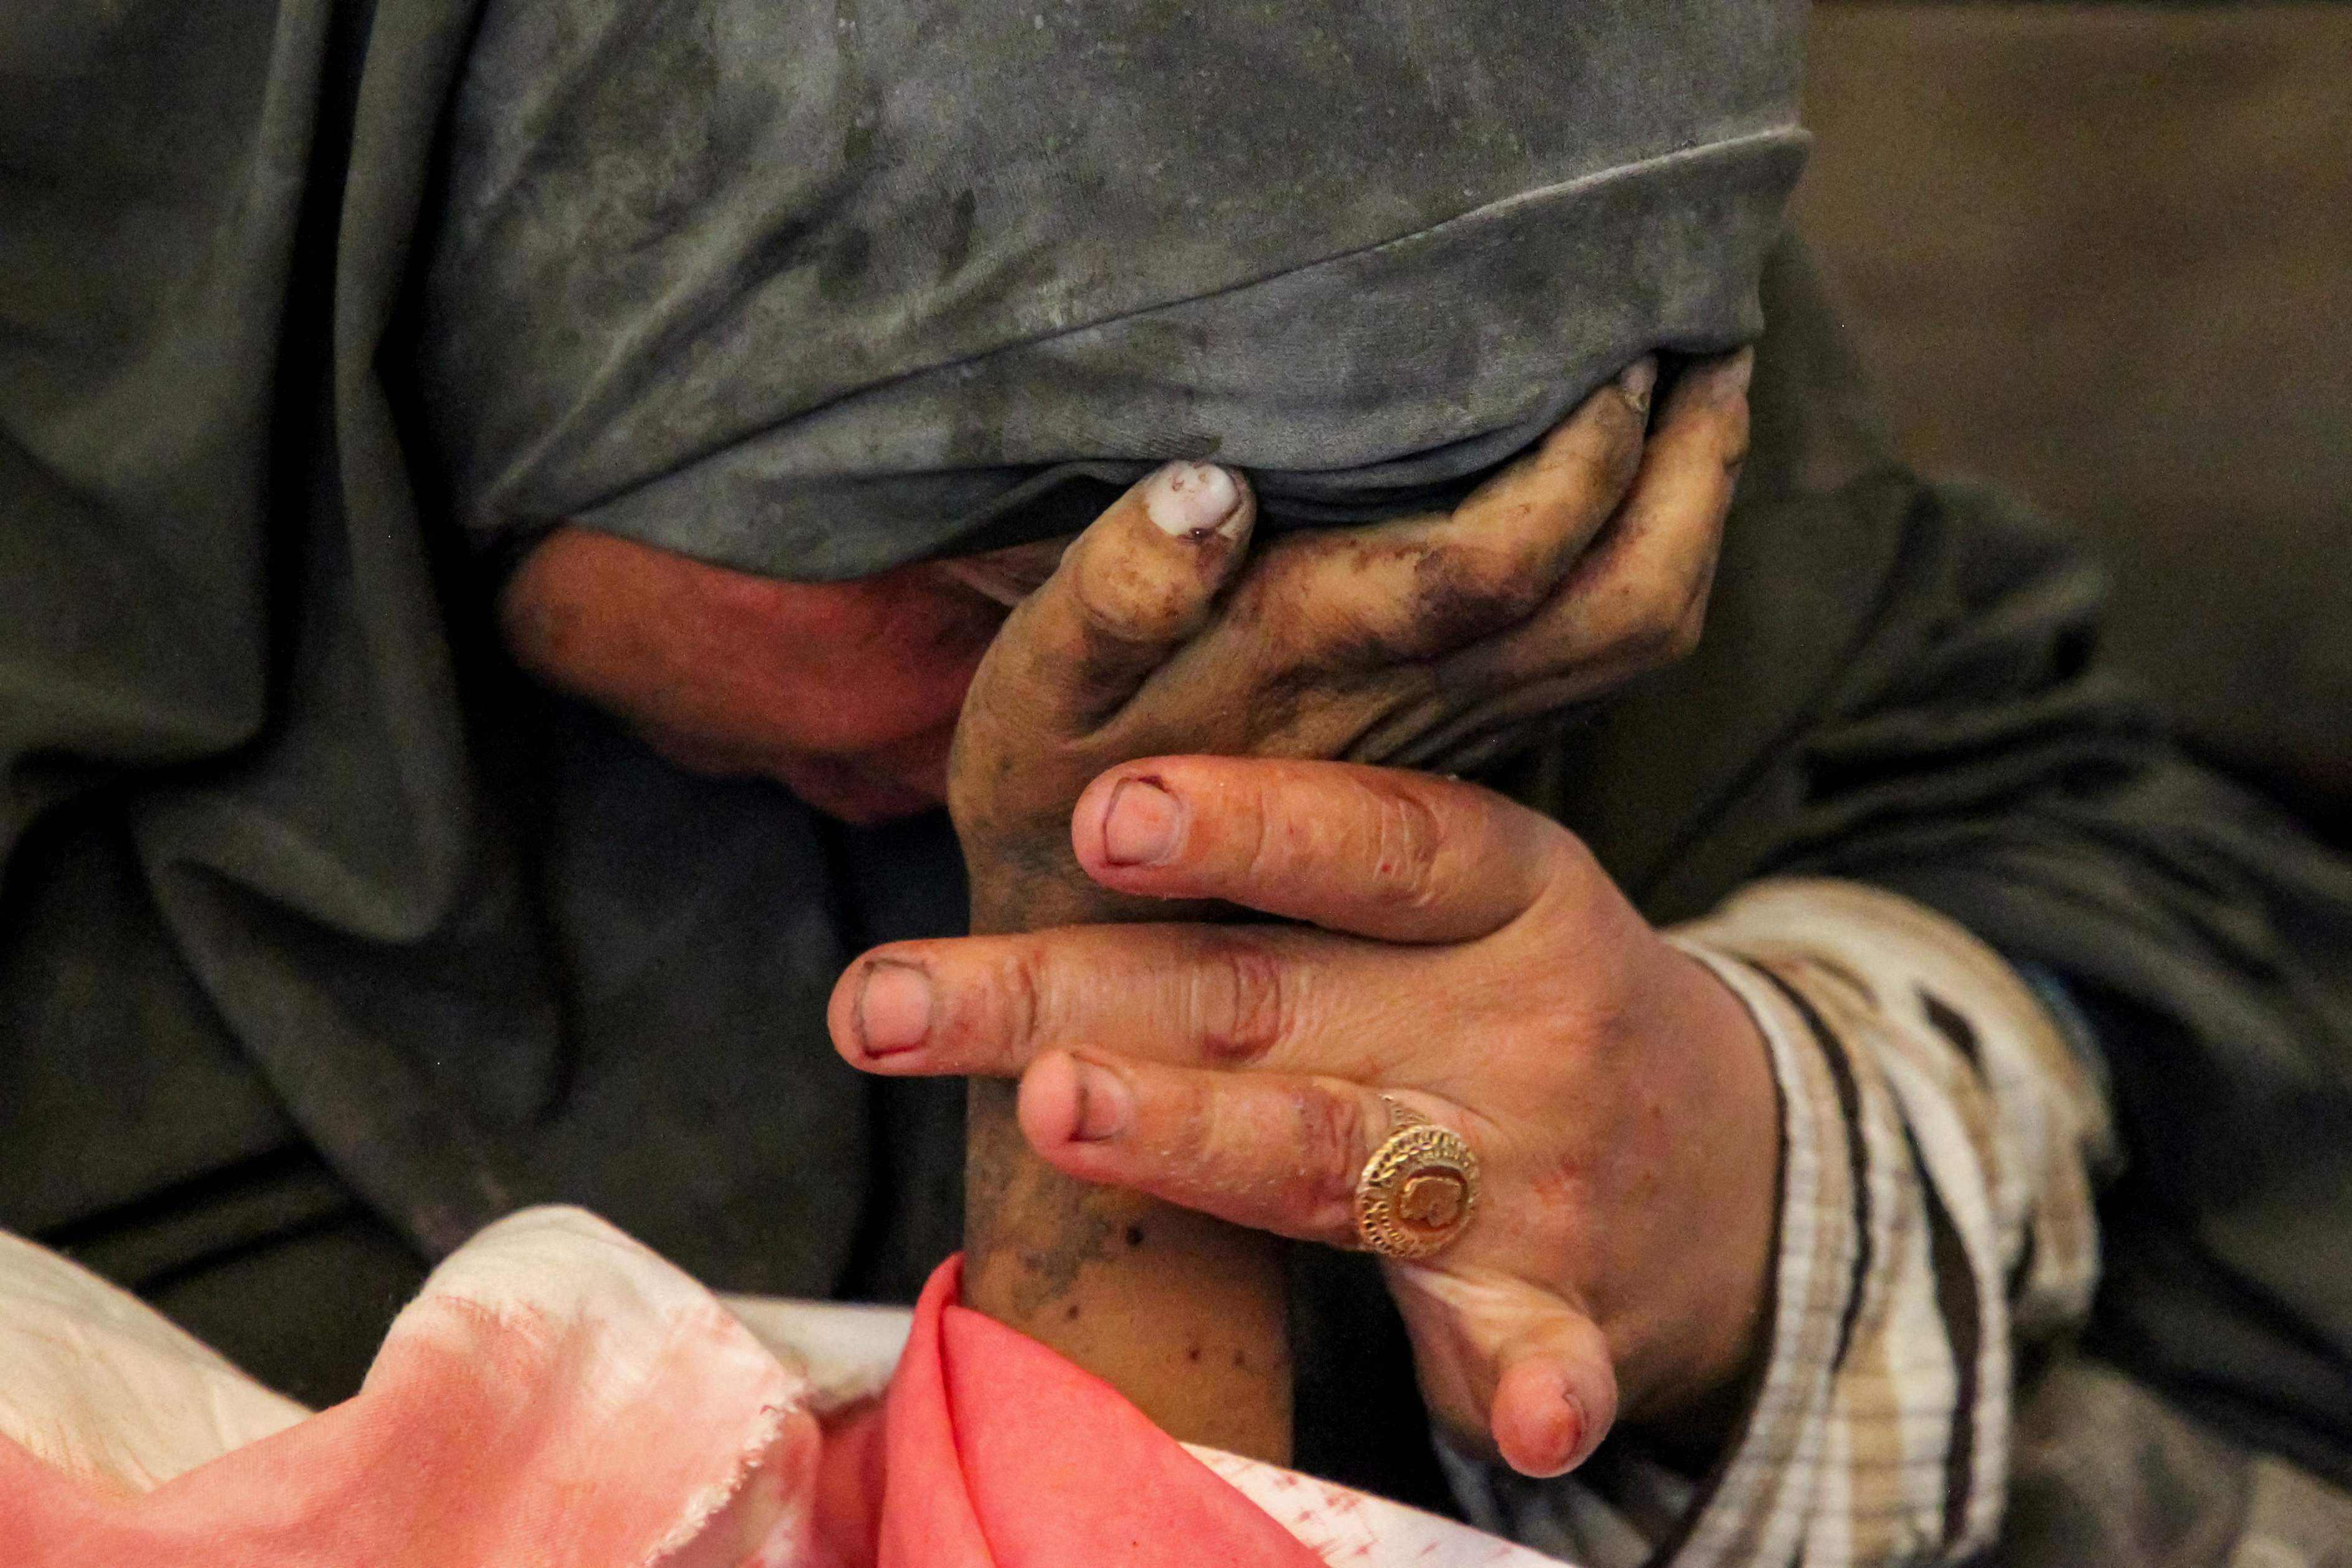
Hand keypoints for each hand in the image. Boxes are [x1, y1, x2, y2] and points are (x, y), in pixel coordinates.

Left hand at [834, 756, 1779, 1474]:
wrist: (1738, 1157)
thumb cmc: (1518, 996)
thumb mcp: (1463, 898)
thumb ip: (1303, 868)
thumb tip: (1065, 796)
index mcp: (1504, 887)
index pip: (1371, 838)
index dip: (1242, 823)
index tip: (1100, 816)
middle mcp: (1516, 1018)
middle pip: (1265, 998)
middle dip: (1065, 997)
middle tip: (891, 1003)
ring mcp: (1534, 1174)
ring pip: (1334, 1160)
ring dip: (1202, 1139)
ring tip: (1064, 1114)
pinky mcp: (1558, 1312)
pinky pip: (1546, 1358)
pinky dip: (1544, 1390)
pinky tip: (1532, 1429)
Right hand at [947, 350, 1751, 930]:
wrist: (1107, 973)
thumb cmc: (1049, 802)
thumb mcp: (1031, 702)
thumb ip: (1111, 596)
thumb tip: (1210, 486)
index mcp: (1304, 666)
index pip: (1489, 563)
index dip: (1572, 454)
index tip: (1605, 329)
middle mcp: (1411, 709)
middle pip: (1615, 604)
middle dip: (1687, 465)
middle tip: (1713, 326)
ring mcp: (1454, 742)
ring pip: (1630, 640)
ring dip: (1694, 511)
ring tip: (1713, 387)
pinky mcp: (1464, 755)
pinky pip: (1602, 663)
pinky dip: (1654, 563)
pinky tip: (1651, 487)